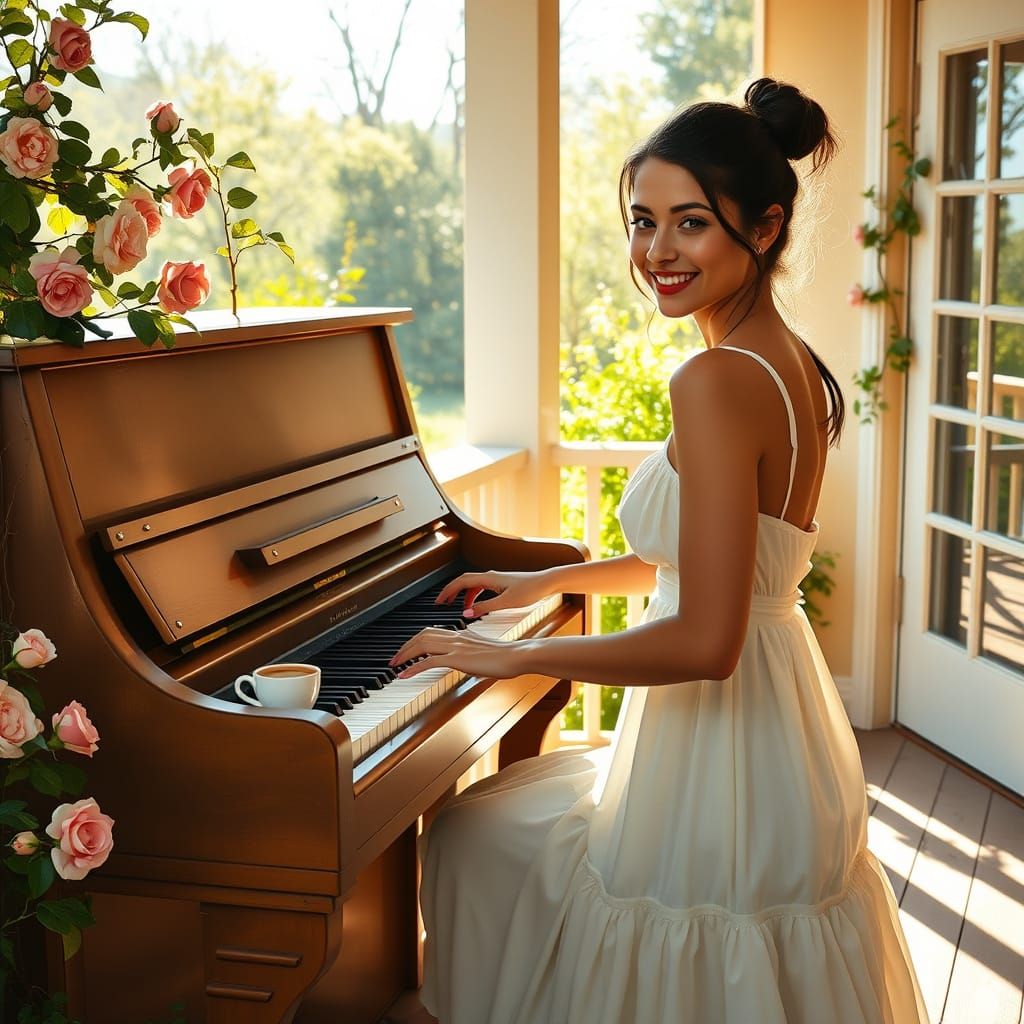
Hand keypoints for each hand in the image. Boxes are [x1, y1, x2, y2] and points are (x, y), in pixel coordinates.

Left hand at [388, 626, 528, 680]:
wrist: (517, 656)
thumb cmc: (507, 657)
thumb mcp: (486, 653)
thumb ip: (474, 654)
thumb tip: (469, 662)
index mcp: (463, 634)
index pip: (433, 632)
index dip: (417, 640)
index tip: (408, 650)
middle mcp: (457, 637)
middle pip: (422, 635)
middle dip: (405, 646)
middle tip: (395, 658)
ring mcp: (456, 646)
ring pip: (422, 644)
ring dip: (405, 654)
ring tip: (394, 665)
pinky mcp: (457, 658)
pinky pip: (429, 661)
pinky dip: (413, 667)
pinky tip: (404, 674)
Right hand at [435, 569, 552, 618]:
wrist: (547, 583)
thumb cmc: (530, 590)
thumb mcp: (505, 603)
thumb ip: (484, 608)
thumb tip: (466, 613)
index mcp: (488, 578)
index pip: (460, 582)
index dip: (447, 591)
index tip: (438, 601)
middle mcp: (490, 576)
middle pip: (463, 582)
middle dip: (451, 592)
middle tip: (442, 603)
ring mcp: (495, 580)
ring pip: (473, 586)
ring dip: (463, 596)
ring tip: (458, 608)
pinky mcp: (502, 584)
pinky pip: (481, 589)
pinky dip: (474, 597)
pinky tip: (477, 607)